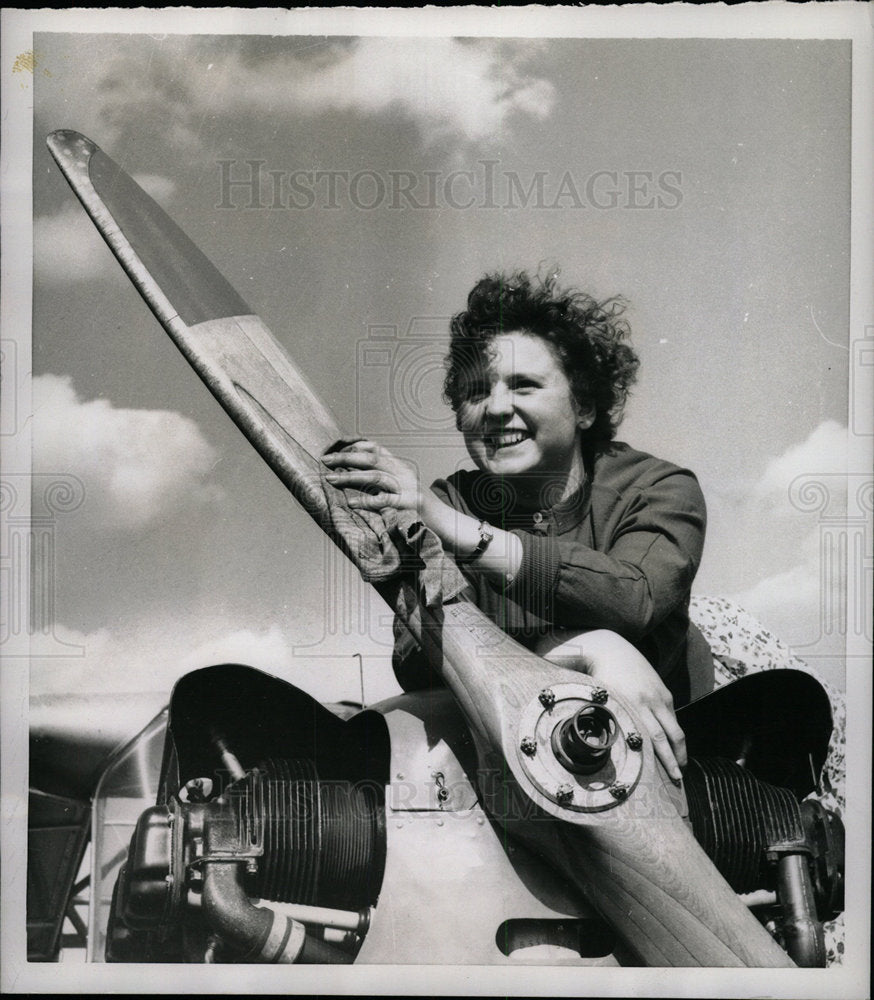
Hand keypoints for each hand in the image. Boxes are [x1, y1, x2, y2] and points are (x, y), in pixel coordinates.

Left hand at [321, 440, 421, 512]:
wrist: (446, 521)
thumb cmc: (419, 507)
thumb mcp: (404, 486)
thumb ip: (385, 479)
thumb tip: (356, 475)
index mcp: (401, 466)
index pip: (377, 448)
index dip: (355, 445)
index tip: (336, 449)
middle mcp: (404, 472)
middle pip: (372, 458)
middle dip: (346, 458)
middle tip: (325, 461)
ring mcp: (407, 487)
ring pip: (375, 476)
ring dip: (350, 477)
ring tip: (331, 479)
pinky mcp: (410, 504)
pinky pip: (385, 500)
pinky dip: (366, 501)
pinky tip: (351, 502)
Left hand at [535, 629, 686, 781]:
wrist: (611, 647)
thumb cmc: (598, 675)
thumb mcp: (594, 695)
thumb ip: (590, 714)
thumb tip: (576, 730)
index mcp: (632, 702)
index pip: (654, 736)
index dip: (662, 757)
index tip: (667, 775)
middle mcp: (649, 700)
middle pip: (669, 735)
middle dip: (676, 758)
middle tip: (679, 778)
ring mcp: (659, 695)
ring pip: (676, 727)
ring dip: (680, 748)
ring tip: (681, 766)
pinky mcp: (663, 691)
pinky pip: (672, 716)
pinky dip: (675, 733)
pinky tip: (674, 747)